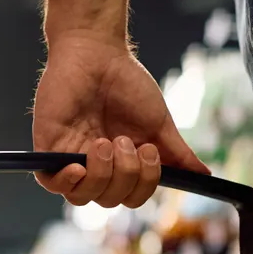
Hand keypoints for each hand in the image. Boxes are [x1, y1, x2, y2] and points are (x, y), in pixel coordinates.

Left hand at [33, 32, 208, 207]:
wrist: (96, 53)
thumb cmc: (127, 83)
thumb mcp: (158, 122)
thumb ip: (177, 152)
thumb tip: (204, 175)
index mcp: (122, 164)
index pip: (131, 197)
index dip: (143, 185)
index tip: (150, 152)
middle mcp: (97, 166)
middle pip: (109, 200)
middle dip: (125, 176)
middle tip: (125, 141)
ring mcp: (70, 159)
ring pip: (82, 197)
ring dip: (101, 175)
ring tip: (105, 143)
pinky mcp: (48, 149)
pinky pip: (50, 184)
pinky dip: (66, 182)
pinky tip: (78, 166)